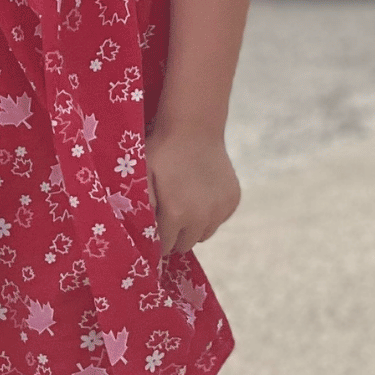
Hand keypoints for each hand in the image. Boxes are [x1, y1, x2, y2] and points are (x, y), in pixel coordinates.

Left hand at [145, 126, 239, 264]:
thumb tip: (143, 236)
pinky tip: (200, 195)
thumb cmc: (161, 152)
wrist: (194, 128)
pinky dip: (209, 214)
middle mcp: (202, 217)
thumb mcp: (142, 178)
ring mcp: (221, 209)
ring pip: (204, 234)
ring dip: (193, 227)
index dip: (156, 242)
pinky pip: (218, 219)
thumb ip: (141, 209)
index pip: (165, 246)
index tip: (151, 232)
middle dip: (174, 236)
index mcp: (177, 215)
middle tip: (166, 218)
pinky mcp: (233, 200)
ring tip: (184, 205)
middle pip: (185, 244)